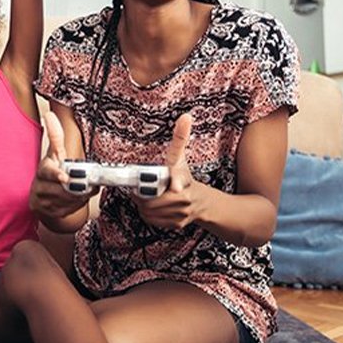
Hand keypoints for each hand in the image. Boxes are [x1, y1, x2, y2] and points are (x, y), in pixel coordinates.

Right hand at [29, 111, 92, 219]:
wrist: (43, 196)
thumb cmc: (53, 171)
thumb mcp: (55, 153)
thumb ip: (55, 135)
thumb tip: (50, 115)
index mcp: (44, 168)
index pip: (48, 170)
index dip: (56, 174)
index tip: (64, 176)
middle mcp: (39, 183)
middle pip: (62, 188)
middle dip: (76, 189)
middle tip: (86, 187)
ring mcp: (40, 198)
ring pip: (65, 200)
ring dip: (77, 198)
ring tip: (79, 192)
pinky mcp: (43, 211)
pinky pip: (64, 211)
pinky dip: (73, 207)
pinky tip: (72, 201)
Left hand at [135, 113, 205, 229]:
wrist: (202, 202)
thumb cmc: (186, 176)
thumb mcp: (181, 157)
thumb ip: (180, 138)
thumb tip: (185, 116)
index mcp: (183, 184)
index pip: (174, 189)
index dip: (173, 186)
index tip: (175, 186)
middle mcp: (183, 202)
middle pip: (151, 203)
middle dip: (142, 196)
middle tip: (139, 189)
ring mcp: (180, 216)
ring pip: (149, 213)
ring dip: (143, 206)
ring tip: (145, 196)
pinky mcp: (176, 225)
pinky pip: (153, 221)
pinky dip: (149, 215)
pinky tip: (152, 206)